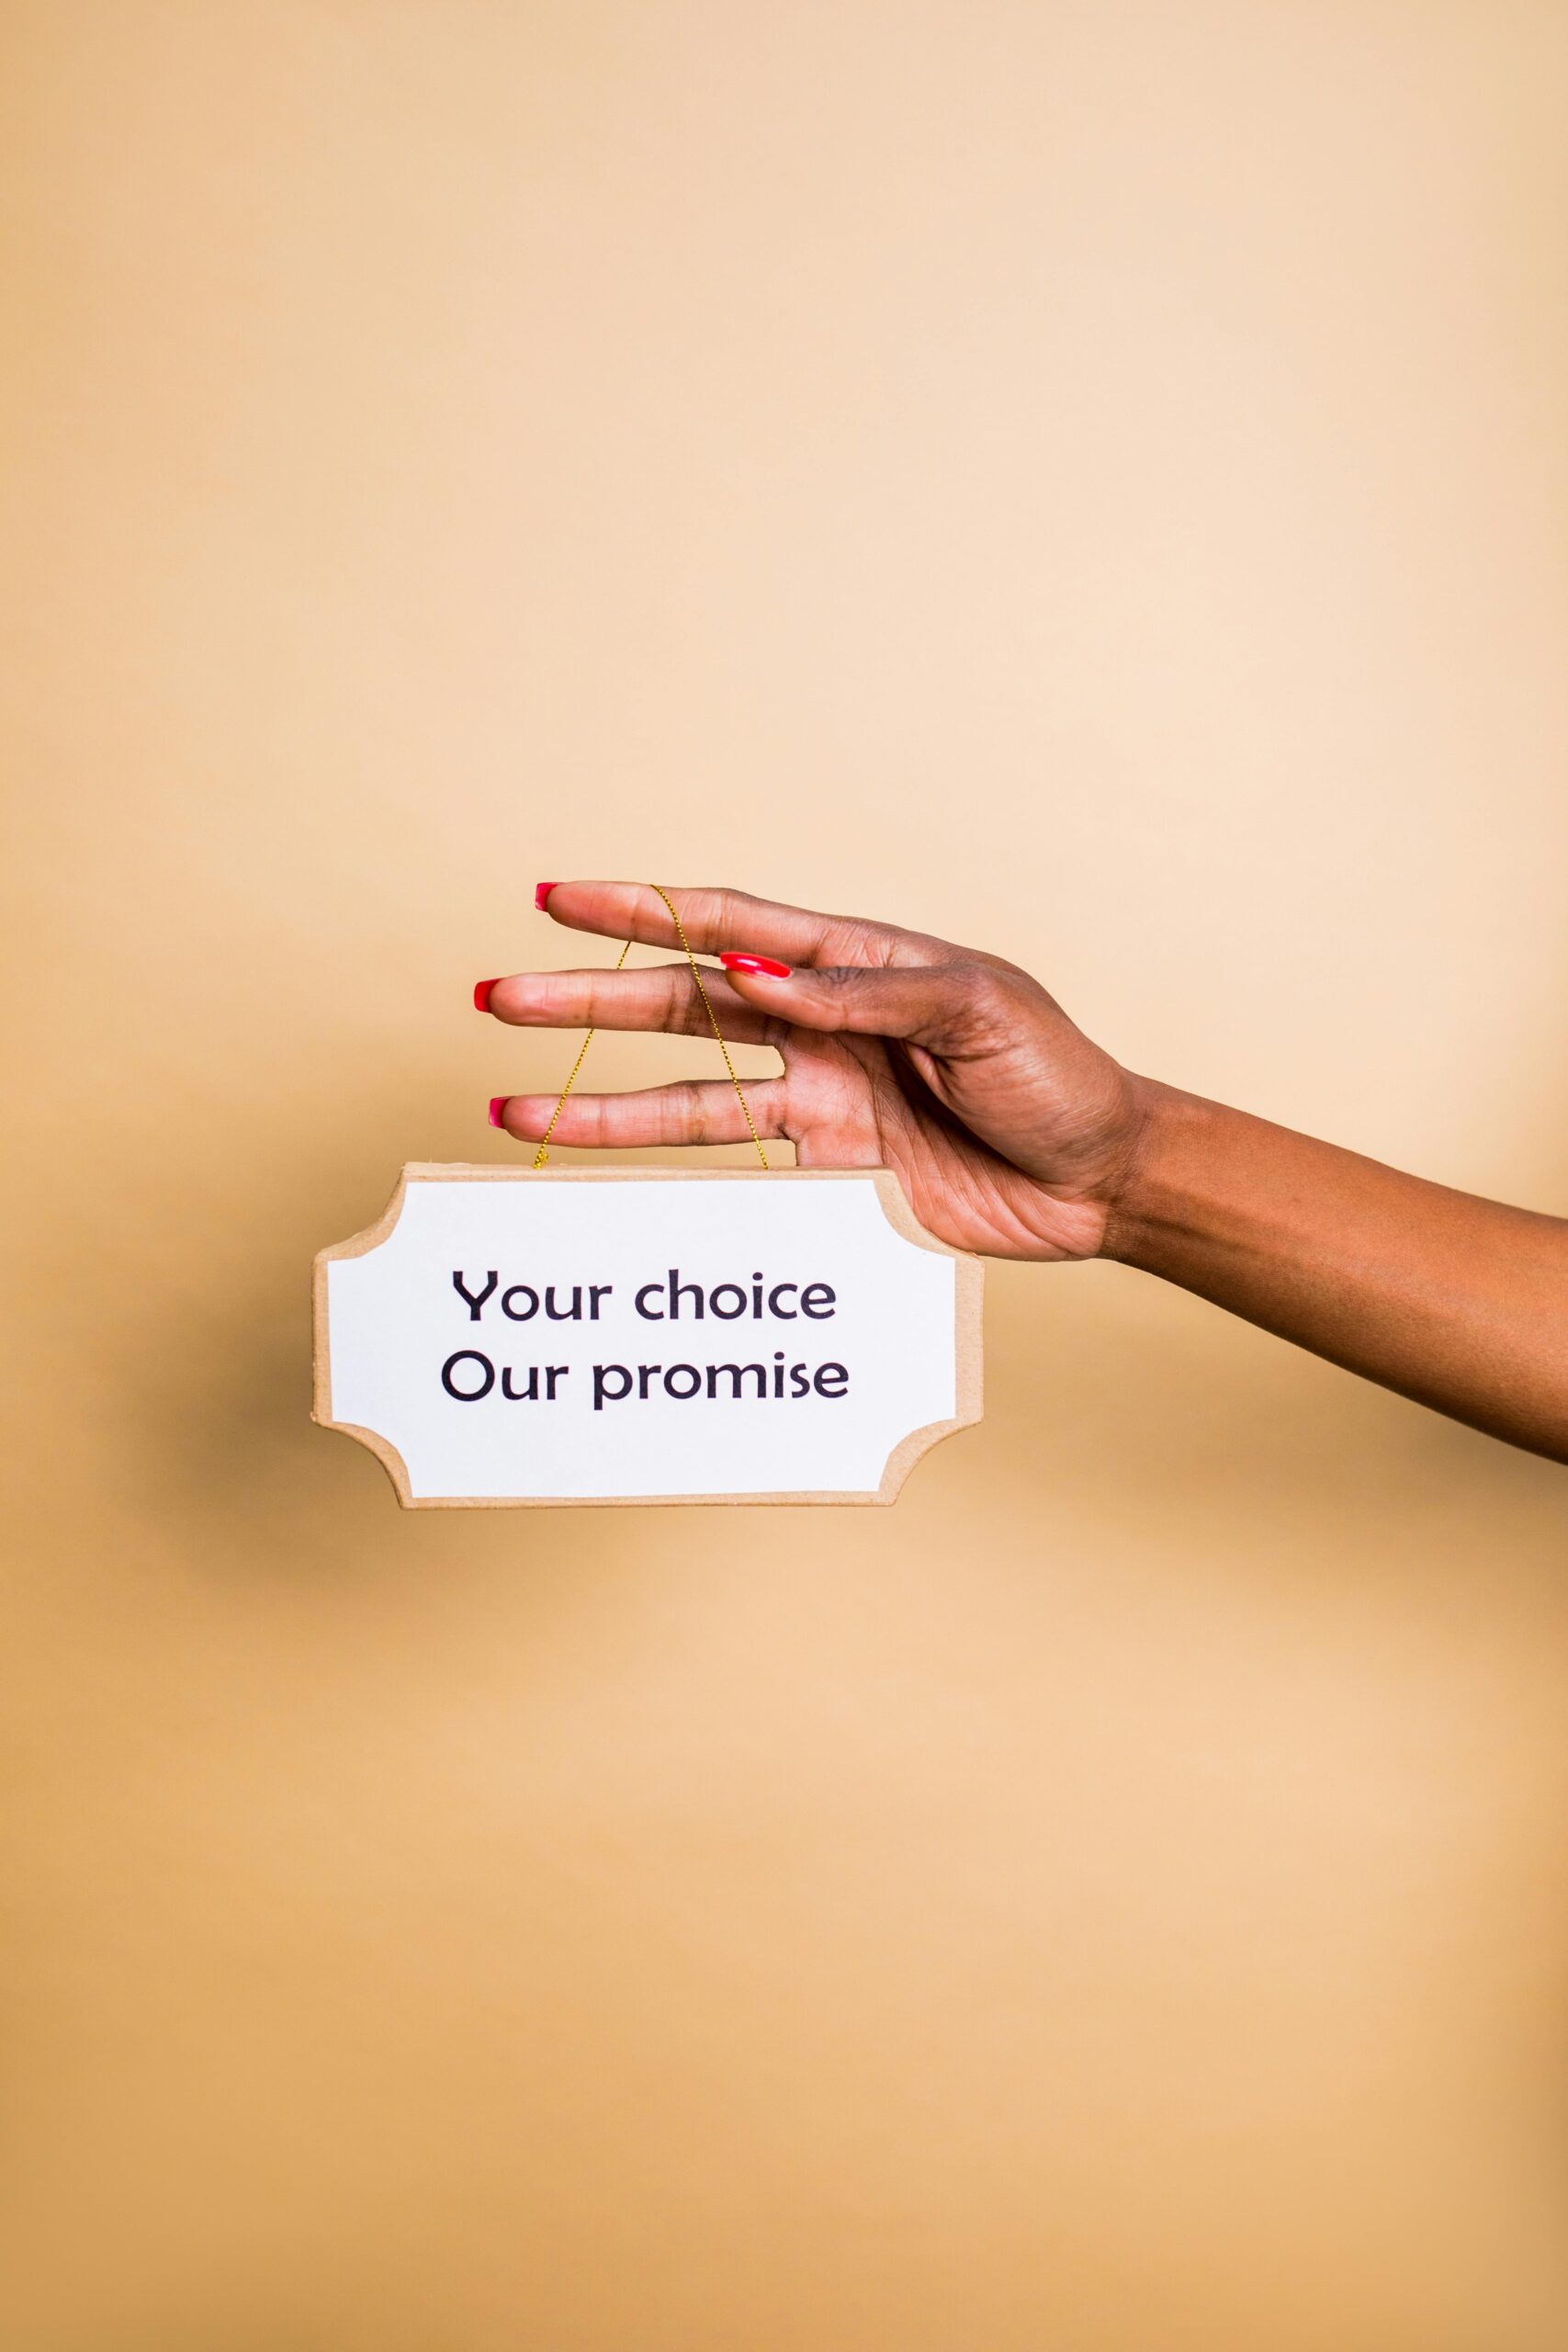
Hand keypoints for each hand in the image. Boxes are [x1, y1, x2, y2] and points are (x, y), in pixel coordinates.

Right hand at [481, 881, 1144, 1259]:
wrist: (1101, 1178)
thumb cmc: (1055, 1072)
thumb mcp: (975, 1009)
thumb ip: (862, 995)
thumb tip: (753, 976)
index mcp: (853, 961)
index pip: (725, 924)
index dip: (640, 911)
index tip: (555, 898)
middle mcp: (817, 1024)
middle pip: (680, 1006)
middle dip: (588, 1000)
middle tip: (498, 998)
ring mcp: (815, 1099)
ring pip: (683, 1094)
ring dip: (598, 1102)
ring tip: (513, 1109)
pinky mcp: (825, 1172)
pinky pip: (731, 1168)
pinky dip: (666, 1173)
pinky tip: (604, 1173)